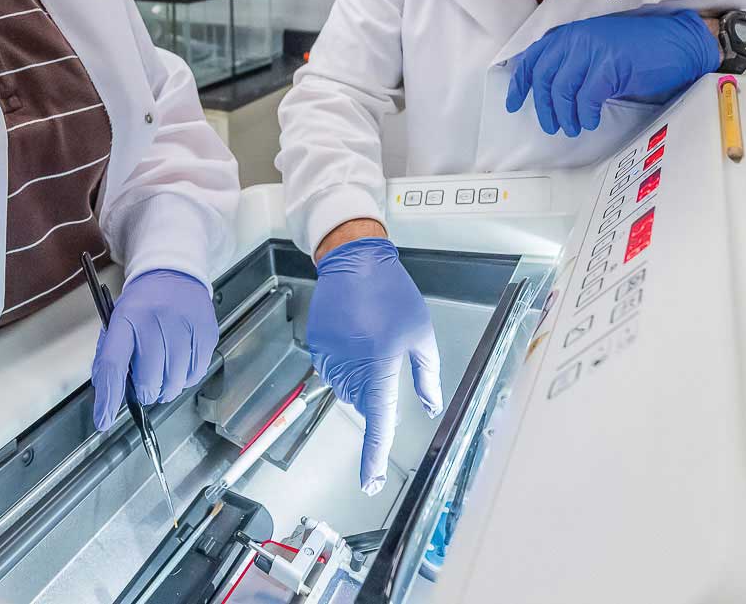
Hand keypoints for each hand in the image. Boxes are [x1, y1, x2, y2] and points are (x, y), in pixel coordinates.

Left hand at [90, 269, 216, 431]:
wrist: (173, 273)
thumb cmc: (142, 304)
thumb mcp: (117, 321)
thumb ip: (109, 357)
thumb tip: (107, 396)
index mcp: (126, 318)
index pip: (113, 364)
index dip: (108, 397)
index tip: (104, 420)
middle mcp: (155, 321)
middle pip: (148, 381)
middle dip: (145, 391)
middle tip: (145, 381)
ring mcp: (184, 326)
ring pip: (174, 383)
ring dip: (166, 387)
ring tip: (163, 370)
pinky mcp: (205, 332)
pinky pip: (195, 375)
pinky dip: (185, 378)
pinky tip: (180, 363)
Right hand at [306, 237, 442, 494]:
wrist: (355, 262)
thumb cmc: (392, 295)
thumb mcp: (421, 335)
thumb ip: (426, 376)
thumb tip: (428, 407)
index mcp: (381, 366)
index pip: (378, 422)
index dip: (375, 456)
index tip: (371, 481)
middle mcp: (351, 366)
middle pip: (364, 403)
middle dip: (376, 393)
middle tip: (386, 357)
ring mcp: (330, 356)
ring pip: (347, 388)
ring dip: (361, 376)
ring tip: (371, 338)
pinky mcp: (317, 346)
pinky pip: (333, 369)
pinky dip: (346, 361)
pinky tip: (355, 334)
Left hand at [506, 10, 718, 136]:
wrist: (679, 43)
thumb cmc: (642, 50)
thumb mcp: (599, 50)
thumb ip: (574, 62)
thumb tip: (549, 90)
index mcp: (572, 34)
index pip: (534, 58)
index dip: (520, 83)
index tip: (513, 103)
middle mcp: (578, 38)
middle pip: (543, 76)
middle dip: (542, 106)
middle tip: (551, 125)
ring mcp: (593, 49)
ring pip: (561, 89)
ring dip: (563, 114)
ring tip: (571, 127)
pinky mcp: (610, 64)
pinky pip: (586, 97)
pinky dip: (584, 114)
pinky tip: (589, 122)